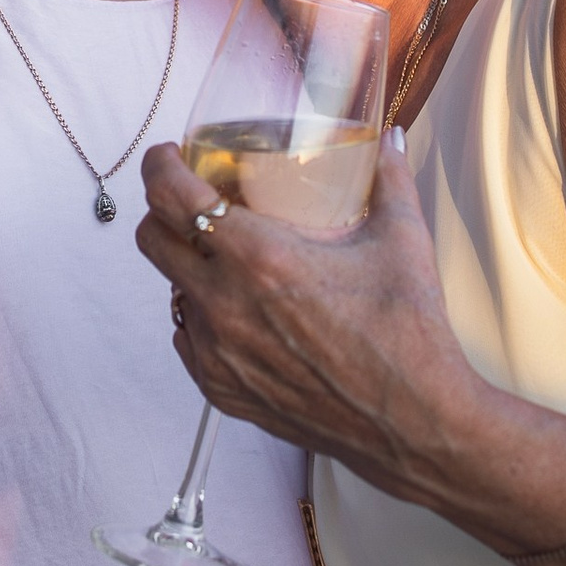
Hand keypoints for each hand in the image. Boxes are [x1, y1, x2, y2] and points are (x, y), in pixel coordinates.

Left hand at [135, 132, 477, 492]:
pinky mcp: (221, 390)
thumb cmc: (408, 334)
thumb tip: (391, 141)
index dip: (160, 166)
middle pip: (151, 238)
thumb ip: (391, 180)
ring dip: (186, 267)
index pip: (172, 196)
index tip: (171, 156)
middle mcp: (225, 304)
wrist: (414, 423)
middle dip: (163, 210)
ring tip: (222, 259)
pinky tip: (236, 310)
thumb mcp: (402, 241)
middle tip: (192, 201)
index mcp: (259, 258)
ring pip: (169, 290)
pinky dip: (202, 317)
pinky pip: (187, 338)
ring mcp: (217, 352)